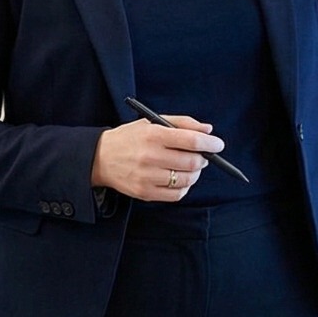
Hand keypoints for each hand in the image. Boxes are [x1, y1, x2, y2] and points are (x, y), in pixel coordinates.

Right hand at [91, 114, 219, 201]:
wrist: (99, 158)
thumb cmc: (130, 138)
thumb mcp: (152, 122)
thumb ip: (182, 123)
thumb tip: (208, 131)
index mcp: (153, 135)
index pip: (191, 140)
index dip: (210, 144)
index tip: (218, 145)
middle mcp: (150, 156)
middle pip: (191, 162)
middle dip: (203, 159)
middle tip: (203, 156)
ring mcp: (147, 177)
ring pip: (186, 180)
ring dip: (195, 174)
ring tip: (190, 167)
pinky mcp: (145, 192)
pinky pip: (176, 194)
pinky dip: (184, 187)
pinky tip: (180, 178)